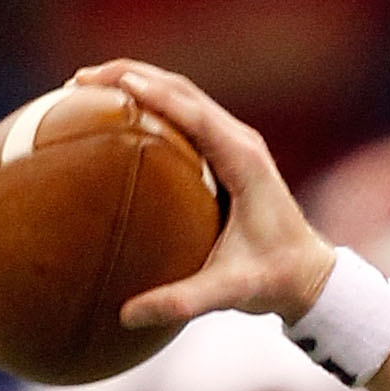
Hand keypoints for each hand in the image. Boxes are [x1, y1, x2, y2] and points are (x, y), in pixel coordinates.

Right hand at [68, 61, 337, 336]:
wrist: (310, 276)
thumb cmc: (274, 280)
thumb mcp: (230, 293)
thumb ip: (182, 302)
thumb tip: (126, 315)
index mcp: (244, 162)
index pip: (195, 114)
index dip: (155, 94)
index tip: (116, 85)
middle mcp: (241, 141)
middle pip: (181, 89)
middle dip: (130, 75)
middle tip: (79, 81)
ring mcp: (235, 140)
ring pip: (181, 93)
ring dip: (137, 81)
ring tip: (87, 86)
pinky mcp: (228, 149)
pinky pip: (185, 113)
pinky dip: (150, 102)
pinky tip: (117, 114)